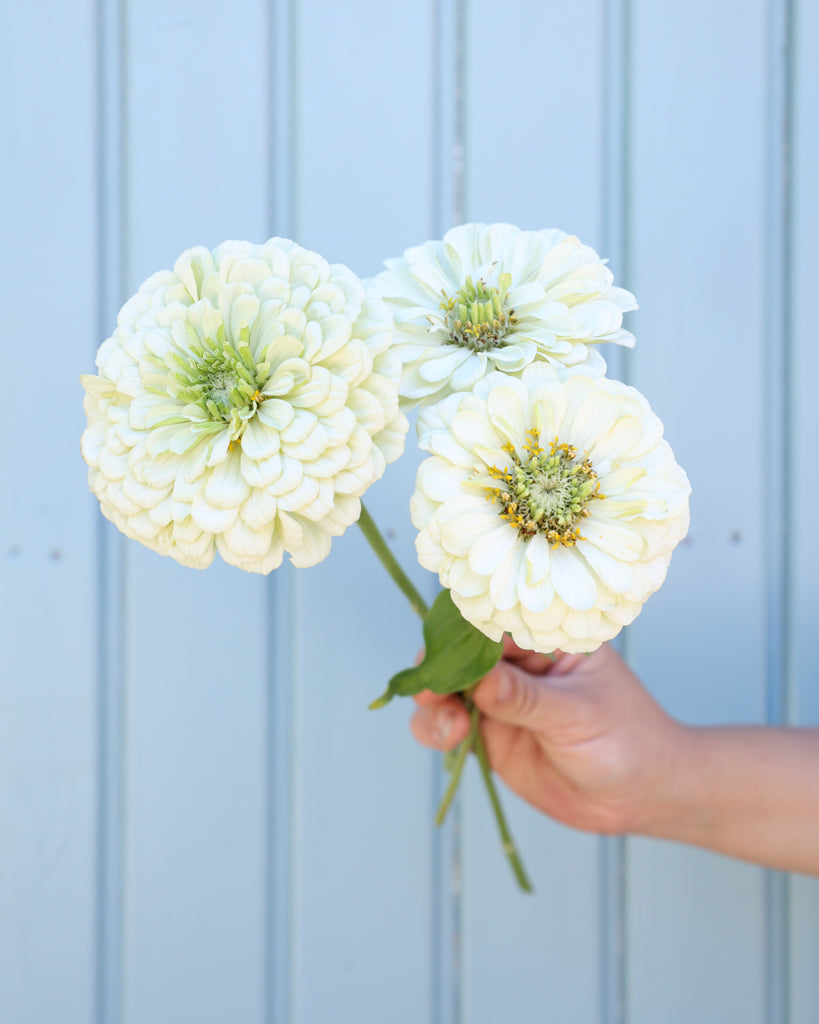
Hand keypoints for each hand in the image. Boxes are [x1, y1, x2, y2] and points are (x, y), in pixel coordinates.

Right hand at [411, 637, 685, 834]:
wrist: (641, 796)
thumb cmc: (626, 739)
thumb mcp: (578, 714)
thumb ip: (526, 698)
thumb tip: (480, 677)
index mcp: (544, 638)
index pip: (492, 621)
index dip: (461, 632)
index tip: (443, 651)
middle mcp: (515, 663)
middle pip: (458, 652)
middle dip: (439, 668)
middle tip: (432, 690)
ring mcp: (498, 699)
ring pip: (445, 689)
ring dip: (434, 703)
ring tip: (450, 727)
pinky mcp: (488, 734)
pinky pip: (447, 725)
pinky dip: (436, 728)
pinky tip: (451, 738)